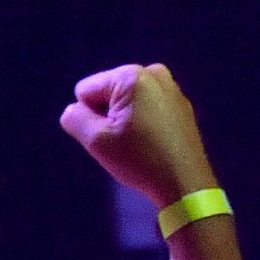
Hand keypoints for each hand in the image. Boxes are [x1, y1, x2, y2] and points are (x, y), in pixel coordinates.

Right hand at [60, 61, 217, 212]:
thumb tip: (74, 110)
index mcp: (131, 76)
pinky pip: (147, 108)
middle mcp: (154, 74)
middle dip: (108, 116)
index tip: (110, 137)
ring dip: (125, 120)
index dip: (90, 117)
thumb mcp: (96, 141)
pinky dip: (144, 123)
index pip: (85, 91)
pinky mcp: (182, 106)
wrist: (186, 185)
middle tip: (124, 142)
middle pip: (107, 93)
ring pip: (127, 102)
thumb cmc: (140, 160)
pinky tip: (154, 144)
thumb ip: (74, 118)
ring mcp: (171, 89)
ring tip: (140, 144)